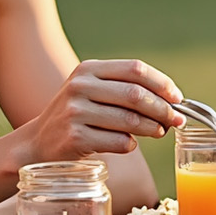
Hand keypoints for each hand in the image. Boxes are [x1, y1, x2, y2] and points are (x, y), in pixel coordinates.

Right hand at [20, 59, 183, 162]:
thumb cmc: (77, 118)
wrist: (38, 144)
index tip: (178, 98)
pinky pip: (118, 142)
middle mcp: (80, 87)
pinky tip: (128, 145)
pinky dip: (130, 145)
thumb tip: (173, 102)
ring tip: (160, 132)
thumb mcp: (94, 93)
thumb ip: (126, 91)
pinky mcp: (75, 137)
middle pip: (135, 94)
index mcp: (88, 70)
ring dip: (152, 128)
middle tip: (177, 120)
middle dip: (163, 108)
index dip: (161, 83)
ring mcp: (75, 112)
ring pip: (129, 119)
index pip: (135, 69)